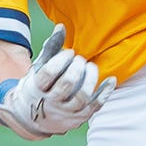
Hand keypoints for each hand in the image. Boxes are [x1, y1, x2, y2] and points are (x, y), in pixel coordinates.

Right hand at [0, 23, 116, 139]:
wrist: (34, 119)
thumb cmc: (40, 86)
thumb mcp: (40, 68)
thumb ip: (51, 48)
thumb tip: (61, 27)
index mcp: (37, 88)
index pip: (48, 73)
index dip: (61, 60)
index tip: (69, 52)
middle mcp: (50, 102)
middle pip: (66, 85)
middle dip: (76, 68)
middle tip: (80, 59)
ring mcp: (66, 113)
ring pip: (81, 97)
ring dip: (90, 79)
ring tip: (91, 66)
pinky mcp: (79, 118)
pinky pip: (95, 106)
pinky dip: (105, 92)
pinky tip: (111, 79)